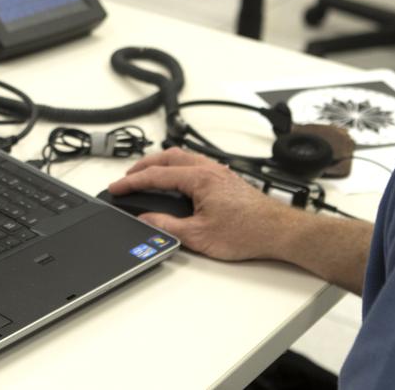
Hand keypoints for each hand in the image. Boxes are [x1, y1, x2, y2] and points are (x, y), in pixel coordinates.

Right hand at [107, 148, 297, 261]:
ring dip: (161, 164)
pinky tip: (175, 180)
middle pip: (168, 157)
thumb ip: (167, 227)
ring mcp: (219, 172)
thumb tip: (146, 221)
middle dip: (143, 166)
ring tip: (146, 176)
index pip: (156, 175)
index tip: (116, 187)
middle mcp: (209, 169)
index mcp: (199, 178)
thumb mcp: (199, 236)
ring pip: (182, 158)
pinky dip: (177, 167)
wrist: (278, 231)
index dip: (132, 182)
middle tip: (127, 178)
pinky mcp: (226, 179)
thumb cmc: (248, 231)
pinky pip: (194, 164)